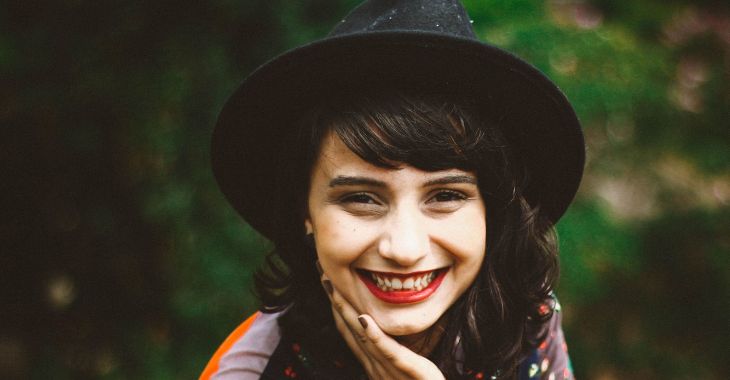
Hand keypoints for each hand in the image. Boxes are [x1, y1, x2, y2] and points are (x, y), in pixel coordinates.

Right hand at [321, 275, 445, 379]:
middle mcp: (374, 364)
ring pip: (362, 336)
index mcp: (373, 362)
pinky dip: (374, 334)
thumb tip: (389, 322)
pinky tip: (364, 318)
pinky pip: (387, 350)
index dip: (337, 306)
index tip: (329, 282)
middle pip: (350, 328)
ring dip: (347, 311)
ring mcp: (387, 368)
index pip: (350, 330)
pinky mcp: (404, 369)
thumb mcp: (405, 365)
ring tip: (336, 289)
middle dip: (336, 301)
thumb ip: (393, 348)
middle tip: (324, 275)